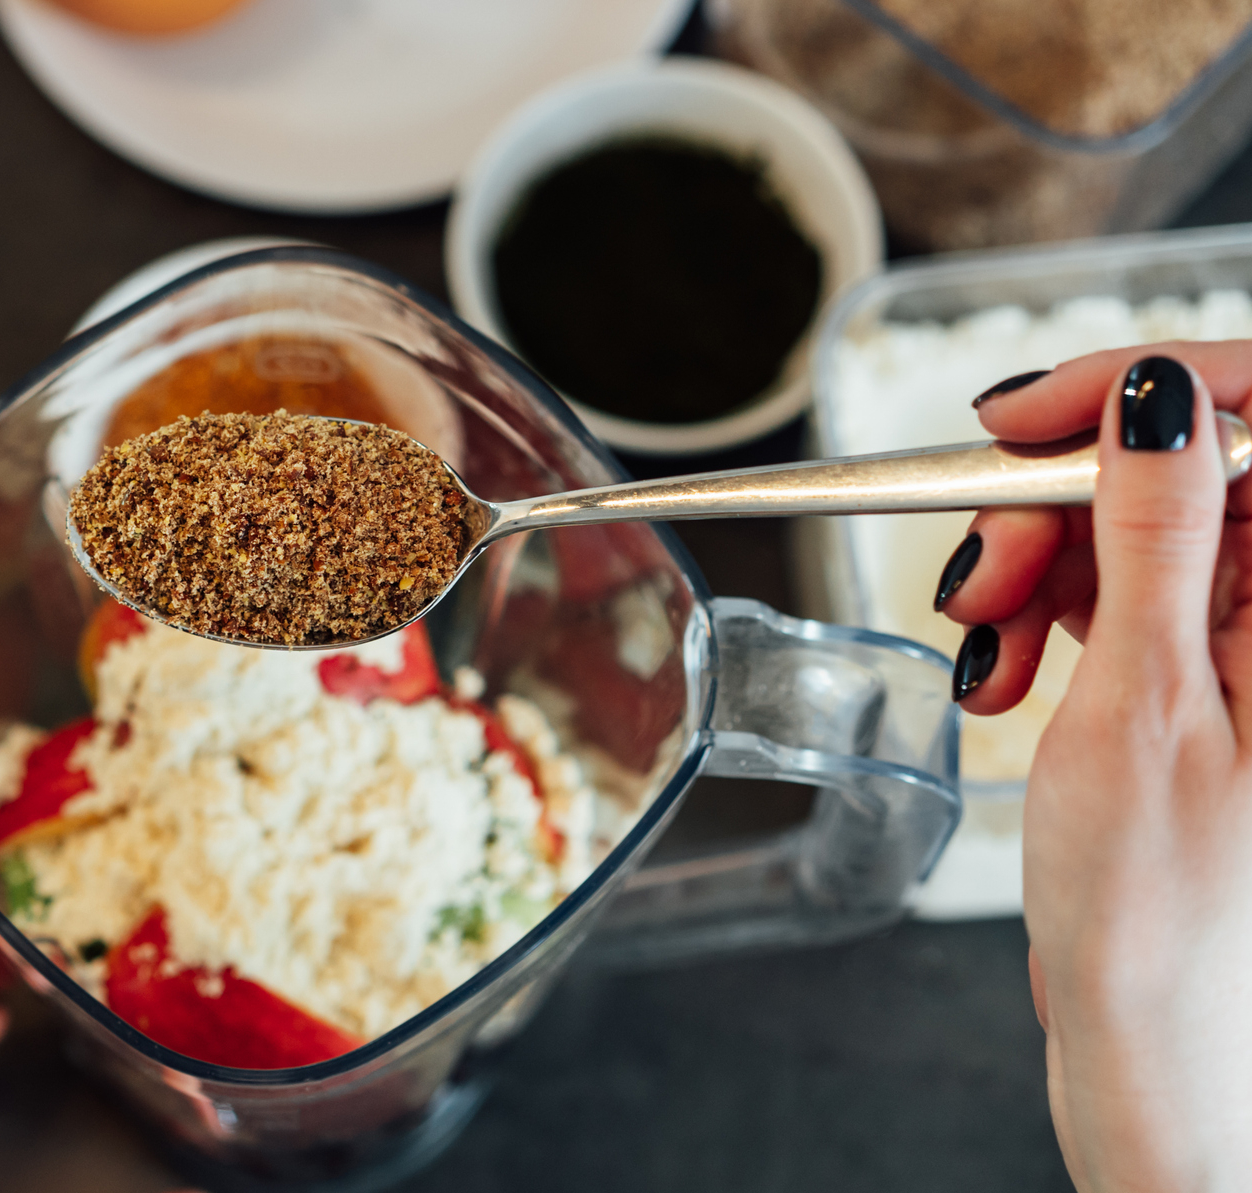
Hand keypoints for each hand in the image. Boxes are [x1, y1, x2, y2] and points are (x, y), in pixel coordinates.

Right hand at [939, 344, 1251, 1189]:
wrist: (1145, 1033)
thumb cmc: (1157, 909)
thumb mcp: (1142, 702)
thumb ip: (1155, 535)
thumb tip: (1158, 399)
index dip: (1145, 386)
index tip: (1028, 414)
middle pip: (1181, 467)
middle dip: (1058, 501)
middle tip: (985, 571)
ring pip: (1132, 525)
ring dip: (1035, 567)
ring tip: (987, 650)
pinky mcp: (1205, 668)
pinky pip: (1119, 588)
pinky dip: (1045, 614)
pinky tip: (1005, 670)